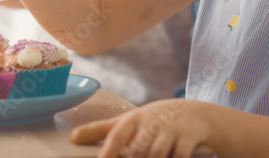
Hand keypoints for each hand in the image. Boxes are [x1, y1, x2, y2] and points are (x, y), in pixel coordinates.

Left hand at [71, 99, 211, 157]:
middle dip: (137, 157)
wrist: (196, 115)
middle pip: (138, 148)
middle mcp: (152, 122)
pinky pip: (180, 155)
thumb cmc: (154, 121)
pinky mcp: (189, 137)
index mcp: (134, 118)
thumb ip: (101, 130)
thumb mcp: (129, 121)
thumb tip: (72, 137)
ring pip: (157, 153)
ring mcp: (172, 129)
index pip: (118, 133)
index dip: (110, 149)